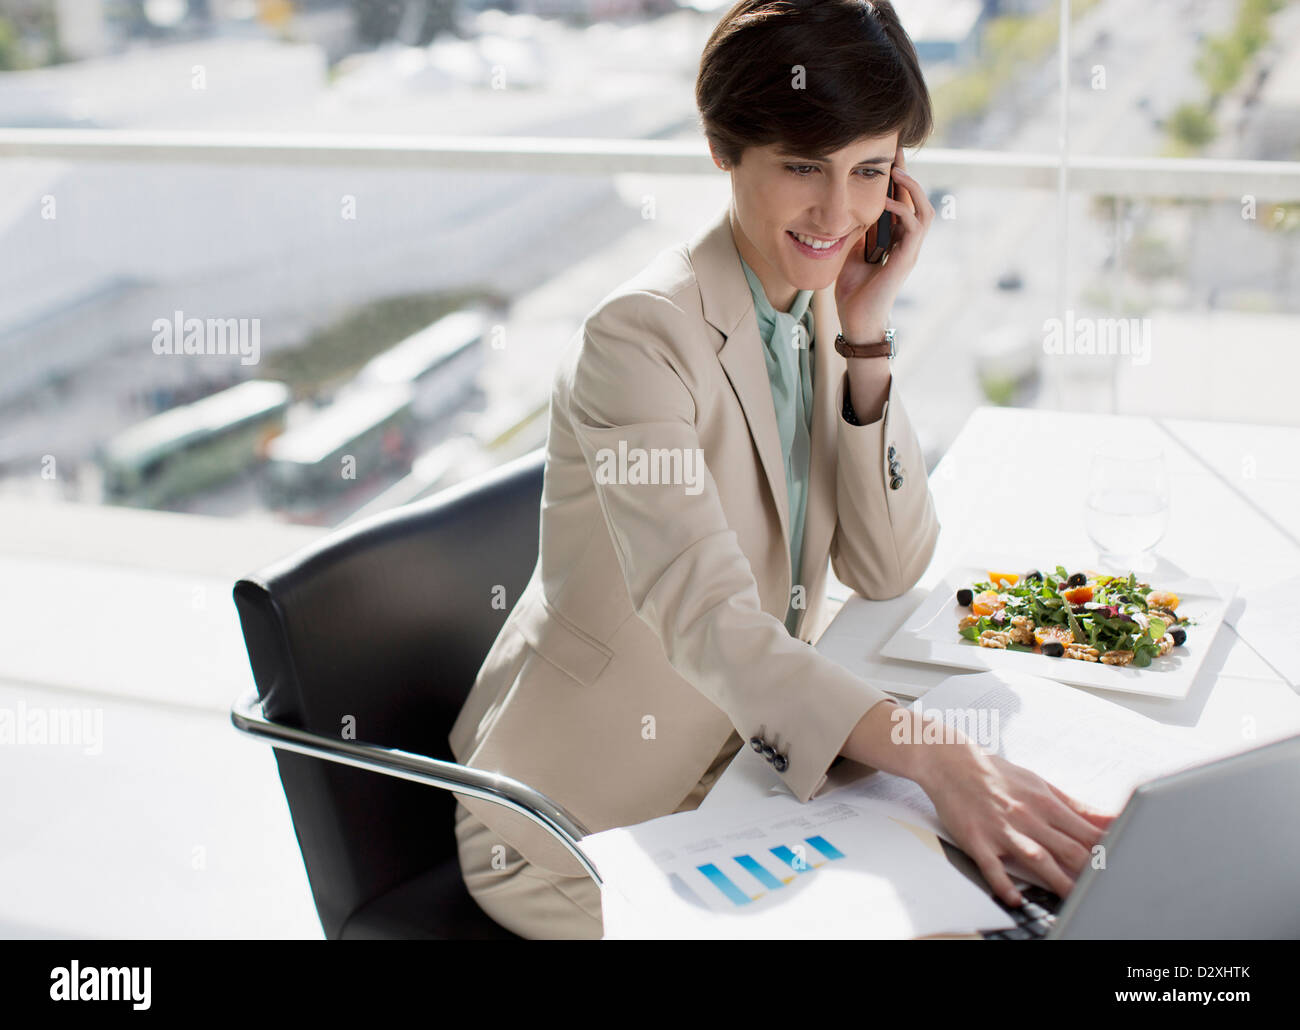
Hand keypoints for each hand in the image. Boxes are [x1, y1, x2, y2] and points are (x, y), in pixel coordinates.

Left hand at [834, 142, 933, 340]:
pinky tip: (886, 200)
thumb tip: (847, 208)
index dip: (897, 180)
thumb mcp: (850, 251)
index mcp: (895, 240)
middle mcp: (907, 243)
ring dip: (912, 188)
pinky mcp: (907, 259)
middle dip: (908, 175)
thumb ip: (855, 231)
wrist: (856, 319)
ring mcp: (910, 250)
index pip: (902, 202)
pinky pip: (913, 227)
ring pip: (924, 210)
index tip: (886, 157)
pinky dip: (901, 210)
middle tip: (895, 152)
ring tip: (897, 170)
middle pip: (917, 200)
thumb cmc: (853, 290)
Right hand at [916, 737, 1116, 905]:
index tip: (1125, 865)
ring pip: (1037, 859)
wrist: (950, 762)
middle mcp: (1027, 817)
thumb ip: (1075, 806)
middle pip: (1068, 848)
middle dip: (1092, 871)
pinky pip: (992, 866)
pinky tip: (1015, 898)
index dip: (1109, 850)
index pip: (1086, 832)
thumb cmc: (997, 774)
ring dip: (1058, 881)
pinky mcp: (977, 839)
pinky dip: (1004, 883)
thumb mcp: (1040, 784)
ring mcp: (1002, 829)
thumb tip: (1111, 818)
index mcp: (1046, 803)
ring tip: (1076, 900)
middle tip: (1108, 889)